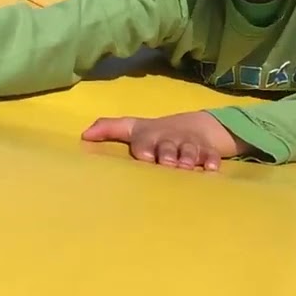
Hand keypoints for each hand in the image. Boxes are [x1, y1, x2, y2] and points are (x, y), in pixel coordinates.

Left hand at [81, 111, 249, 171]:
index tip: (146, 156)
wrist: (197, 127)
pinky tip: (211, 169)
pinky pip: (211, 156)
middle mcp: (170, 140)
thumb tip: (83, 135)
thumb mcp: (134, 129)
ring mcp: (190, 146)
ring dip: (189, 158)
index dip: (145, 147)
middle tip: (167, 162)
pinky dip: (212, 162)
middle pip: (169, 146)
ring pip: (190, 151)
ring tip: (187, 167)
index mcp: (151, 136)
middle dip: (168, 153)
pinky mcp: (208, 152)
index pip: (145, 140)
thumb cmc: (157, 134)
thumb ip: (110, 129)